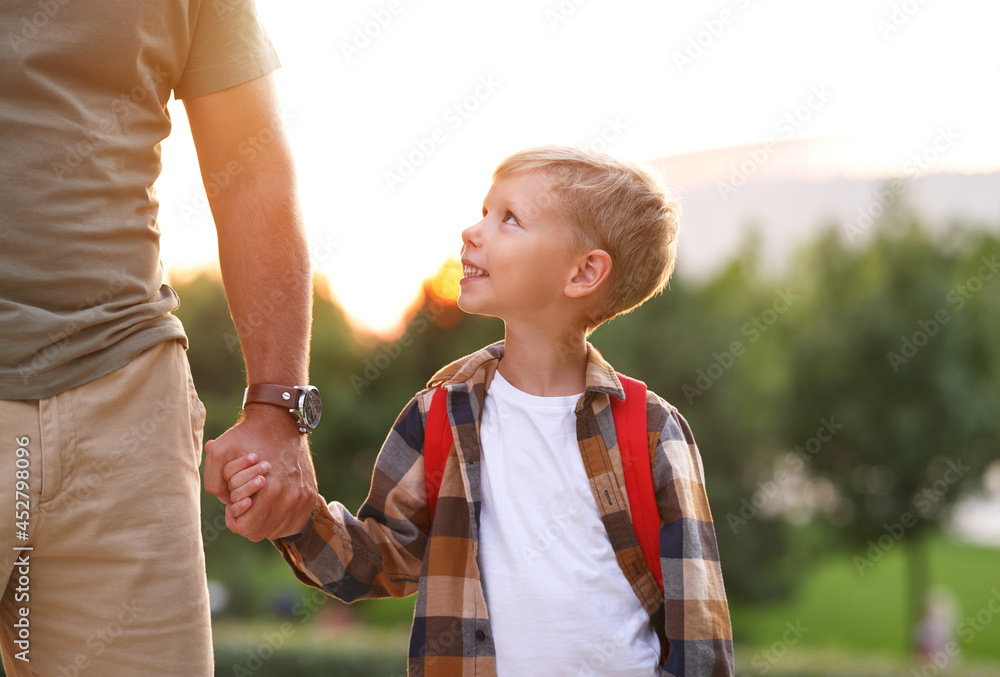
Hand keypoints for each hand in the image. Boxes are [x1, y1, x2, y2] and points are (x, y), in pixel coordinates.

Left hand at [204, 404, 318, 540]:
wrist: (281, 421)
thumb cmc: (248, 436)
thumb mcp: (219, 452)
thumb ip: (214, 483)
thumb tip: (227, 503)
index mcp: (270, 491)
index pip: (247, 529)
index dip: (234, 519)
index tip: (234, 503)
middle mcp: (291, 498)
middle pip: (262, 532)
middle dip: (248, 519)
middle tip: (246, 499)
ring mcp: (303, 498)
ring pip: (278, 530)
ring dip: (265, 519)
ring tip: (259, 498)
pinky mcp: (311, 496)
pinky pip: (294, 523)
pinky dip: (280, 518)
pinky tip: (273, 502)